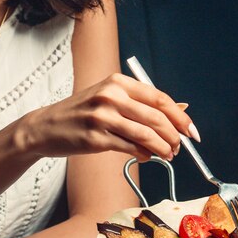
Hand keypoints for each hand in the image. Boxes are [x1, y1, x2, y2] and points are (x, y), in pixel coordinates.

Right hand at [17, 73, 197, 160]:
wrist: (46, 127)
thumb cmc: (81, 113)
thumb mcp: (110, 99)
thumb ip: (143, 103)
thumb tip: (182, 108)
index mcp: (117, 81)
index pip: (159, 97)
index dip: (180, 116)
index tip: (192, 131)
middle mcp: (110, 95)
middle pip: (155, 116)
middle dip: (174, 135)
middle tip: (180, 147)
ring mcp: (101, 116)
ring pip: (145, 133)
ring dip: (162, 148)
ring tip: (169, 155)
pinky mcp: (95, 138)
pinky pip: (129, 147)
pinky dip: (143, 153)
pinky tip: (147, 156)